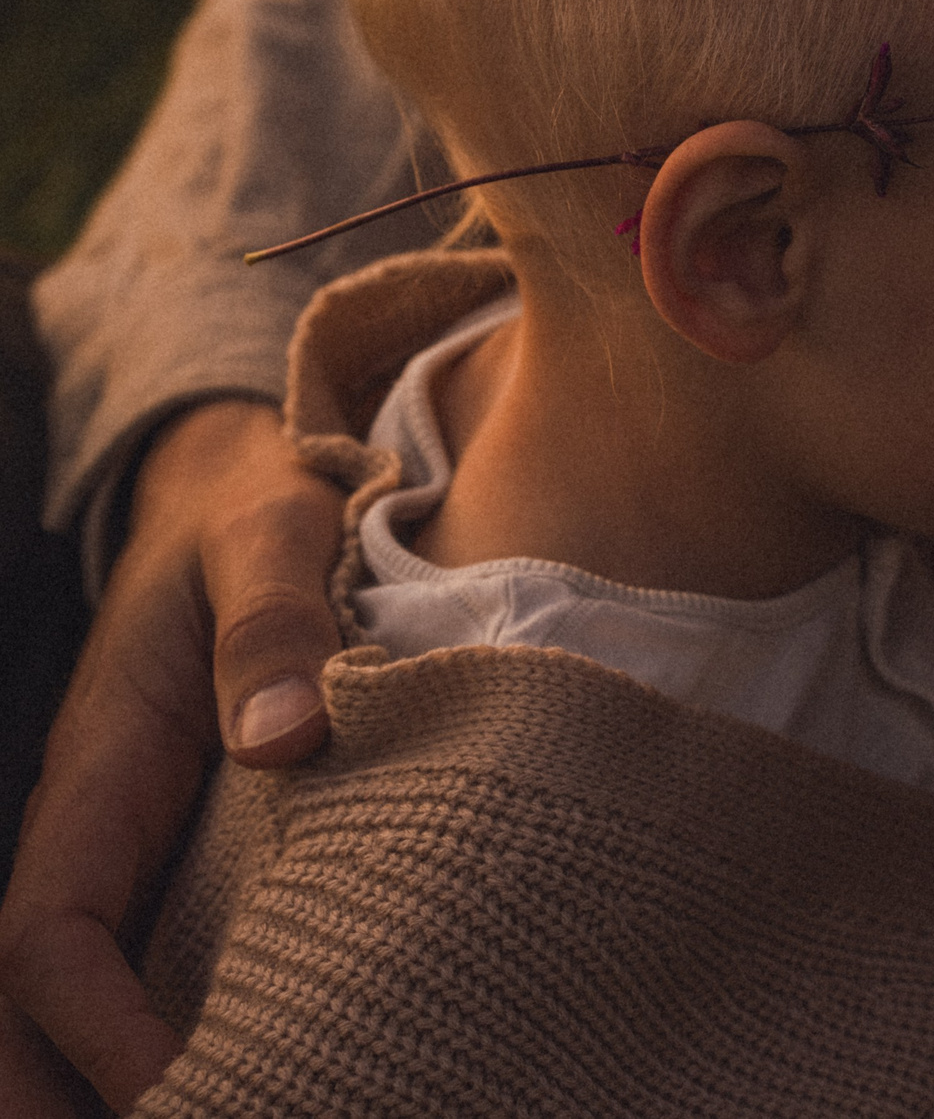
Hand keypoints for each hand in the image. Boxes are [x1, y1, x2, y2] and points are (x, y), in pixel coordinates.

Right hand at [0, 399, 342, 1111]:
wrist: (256, 486)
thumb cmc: (265, 511)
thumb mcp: (274, 535)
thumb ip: (276, 620)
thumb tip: (284, 736)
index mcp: (102, 769)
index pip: (47, 935)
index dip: (94, 1026)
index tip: (176, 1087)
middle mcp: (107, 826)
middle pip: (40, 1003)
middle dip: (68, 1096)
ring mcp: (148, 845)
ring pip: (98, 991)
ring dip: (122, 1081)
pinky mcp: (204, 848)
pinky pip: (169, 957)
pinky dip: (190, 1029)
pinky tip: (268, 1071)